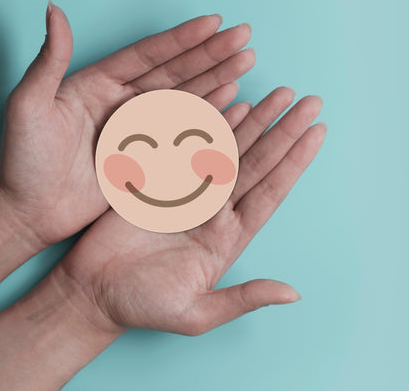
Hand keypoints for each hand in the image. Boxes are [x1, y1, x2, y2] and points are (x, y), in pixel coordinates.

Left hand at [0, 1, 256, 247]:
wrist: (25, 212)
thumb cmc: (20, 160)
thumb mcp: (28, 105)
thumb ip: (49, 60)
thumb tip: (54, 10)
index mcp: (97, 84)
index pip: (148, 55)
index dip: (182, 39)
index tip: (214, 23)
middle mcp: (122, 102)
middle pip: (176, 71)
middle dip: (211, 53)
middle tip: (244, 36)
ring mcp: (138, 130)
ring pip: (186, 97)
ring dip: (218, 78)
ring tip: (246, 60)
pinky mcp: (147, 158)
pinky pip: (185, 132)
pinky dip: (211, 116)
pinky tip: (234, 100)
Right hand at [51, 88, 325, 335]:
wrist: (90, 295)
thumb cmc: (143, 308)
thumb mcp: (197, 314)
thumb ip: (244, 299)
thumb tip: (293, 294)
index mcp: (230, 237)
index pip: (270, 191)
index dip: (294, 163)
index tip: (318, 132)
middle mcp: (215, 210)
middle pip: (257, 161)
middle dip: (283, 130)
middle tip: (311, 101)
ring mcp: (188, 191)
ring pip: (228, 147)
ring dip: (254, 119)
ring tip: (279, 93)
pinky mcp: (158, 179)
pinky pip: (188, 142)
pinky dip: (208, 121)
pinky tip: (229, 99)